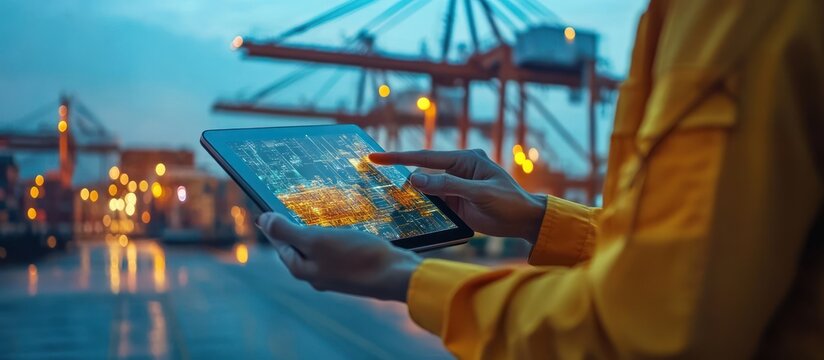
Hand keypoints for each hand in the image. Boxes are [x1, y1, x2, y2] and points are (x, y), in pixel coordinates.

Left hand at [257, 212, 421, 301]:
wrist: (395, 275)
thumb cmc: (356, 256)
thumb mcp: (317, 239)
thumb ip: (288, 231)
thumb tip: (262, 220)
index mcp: (302, 270)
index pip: (280, 244)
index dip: (273, 225)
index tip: (267, 209)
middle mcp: (316, 276)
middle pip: (297, 249)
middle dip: (292, 231)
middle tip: (287, 211)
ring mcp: (335, 275)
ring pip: (317, 251)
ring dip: (313, 235)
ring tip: (313, 218)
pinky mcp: (352, 271)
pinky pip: (334, 253)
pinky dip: (332, 240)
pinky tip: (340, 232)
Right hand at [369, 149, 546, 243]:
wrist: (526, 221)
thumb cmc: (509, 202)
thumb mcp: (479, 194)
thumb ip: (448, 186)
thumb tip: (415, 178)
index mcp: (465, 159)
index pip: (426, 157)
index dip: (398, 157)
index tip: (375, 157)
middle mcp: (457, 169)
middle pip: (422, 172)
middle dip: (402, 179)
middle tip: (377, 184)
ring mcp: (456, 186)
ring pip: (425, 189)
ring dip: (412, 196)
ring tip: (391, 202)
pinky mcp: (456, 202)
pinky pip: (434, 202)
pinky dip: (422, 207)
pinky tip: (410, 212)